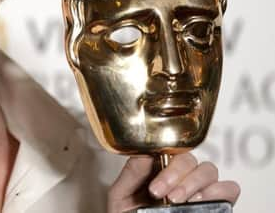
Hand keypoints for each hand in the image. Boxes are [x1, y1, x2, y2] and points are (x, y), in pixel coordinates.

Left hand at [107, 153, 239, 212]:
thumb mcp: (121, 197)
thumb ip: (132, 174)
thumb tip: (143, 152)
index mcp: (157, 167)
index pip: (169, 147)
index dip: (163, 161)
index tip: (153, 186)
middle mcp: (181, 175)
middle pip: (190, 158)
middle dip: (175, 175)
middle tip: (161, 194)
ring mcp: (200, 188)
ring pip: (209, 169)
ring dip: (193, 183)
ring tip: (177, 201)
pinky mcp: (218, 203)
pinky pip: (229, 188)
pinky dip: (217, 192)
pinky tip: (197, 203)